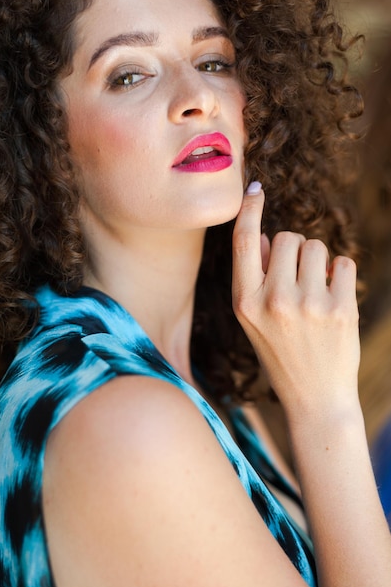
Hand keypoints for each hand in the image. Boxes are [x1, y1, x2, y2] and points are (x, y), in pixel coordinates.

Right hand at [232, 183, 359, 417]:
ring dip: (316, 261)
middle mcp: (273, 300)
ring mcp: (308, 305)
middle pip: (286, 238)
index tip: (254, 188)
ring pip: (315, 246)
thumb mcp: (253, 320)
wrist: (315, 397)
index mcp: (244, 301)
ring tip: (315, 292)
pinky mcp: (340, 309)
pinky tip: (333, 298)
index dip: (248, 210)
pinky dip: (339, 274)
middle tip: (296, 278)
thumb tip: (262, 236)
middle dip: (293, 249)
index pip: (243, 242)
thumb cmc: (281, 353)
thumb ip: (254, 277)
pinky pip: (342, 262)